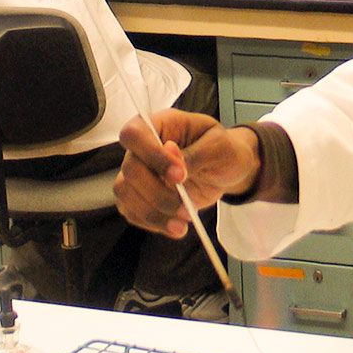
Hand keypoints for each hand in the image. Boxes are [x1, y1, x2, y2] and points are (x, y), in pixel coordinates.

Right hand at [114, 110, 261, 238]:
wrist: (227, 168)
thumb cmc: (222, 149)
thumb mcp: (219, 145)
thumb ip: (195, 152)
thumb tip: (173, 157)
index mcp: (158, 125)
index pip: (134, 134)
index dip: (151, 155)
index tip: (179, 175)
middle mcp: (142, 148)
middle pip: (129, 169)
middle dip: (157, 193)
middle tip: (187, 207)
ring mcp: (139, 173)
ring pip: (125, 193)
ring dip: (153, 212)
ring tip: (182, 224)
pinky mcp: (141, 197)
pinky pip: (132, 212)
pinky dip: (152, 223)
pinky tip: (175, 227)